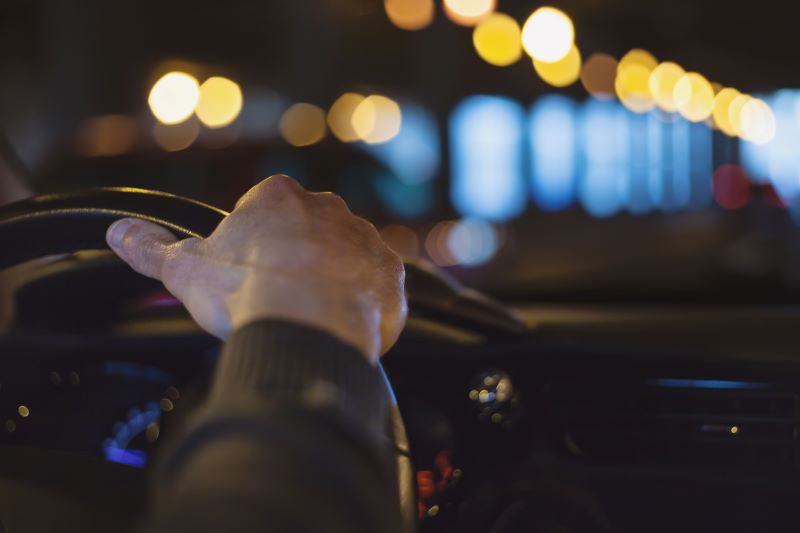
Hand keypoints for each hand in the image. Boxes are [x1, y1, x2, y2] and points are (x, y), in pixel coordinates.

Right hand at [105, 175, 406, 362]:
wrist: (306, 325)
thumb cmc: (246, 291)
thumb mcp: (185, 269)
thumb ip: (152, 248)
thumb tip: (120, 233)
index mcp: (278, 197)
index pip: (267, 213)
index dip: (256, 247)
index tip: (250, 275)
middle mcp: (329, 209)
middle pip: (311, 233)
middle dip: (298, 260)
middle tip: (280, 297)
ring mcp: (365, 240)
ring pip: (347, 257)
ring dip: (333, 279)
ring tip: (311, 315)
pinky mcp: (392, 274)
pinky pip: (378, 285)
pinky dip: (364, 302)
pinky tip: (343, 323)